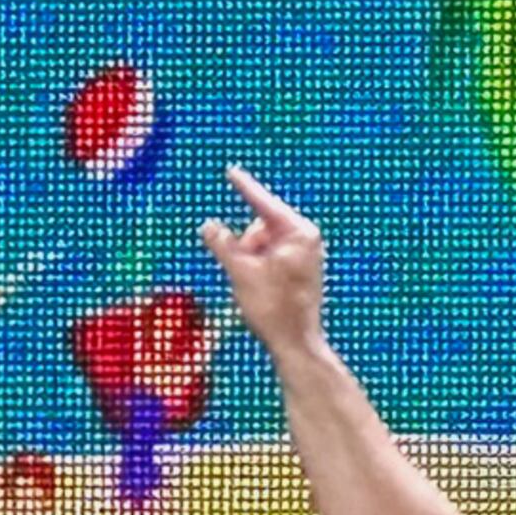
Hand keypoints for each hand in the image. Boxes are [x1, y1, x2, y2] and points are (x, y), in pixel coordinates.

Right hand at [197, 163, 331, 360]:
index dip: (244, 188)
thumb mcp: (241, 272)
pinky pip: (272, 256)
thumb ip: (222, 245)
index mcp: (298, 232)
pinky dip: (260, 267)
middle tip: (246, 274)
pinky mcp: (302, 267)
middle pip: (260, 227)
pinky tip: (262, 289)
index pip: (263, 204)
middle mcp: (307, 238)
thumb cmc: (273, 309)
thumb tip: (208, 225)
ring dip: (251, 260)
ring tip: (256, 286)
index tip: (231, 171)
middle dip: (246, 247)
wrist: (296, 343)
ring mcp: (306, 253)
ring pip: (263, 243)